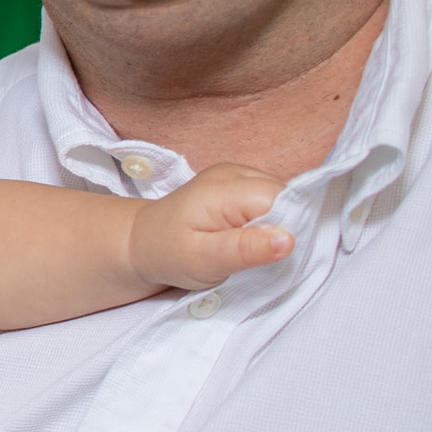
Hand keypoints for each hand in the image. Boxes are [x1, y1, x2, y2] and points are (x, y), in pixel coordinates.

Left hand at [128, 163, 293, 289]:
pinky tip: (247, 236)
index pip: (284, 200)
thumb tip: (289, 240)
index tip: (270, 254)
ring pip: (282, 198)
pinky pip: (271, 201)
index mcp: (225, 188)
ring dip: (276, 225)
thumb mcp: (203, 260)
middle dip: (283, 227)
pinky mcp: (240, 184)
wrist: (141, 240)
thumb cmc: (167, 252)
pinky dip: (267, 221)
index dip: (289, 228)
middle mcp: (235, 172)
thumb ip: (244, 249)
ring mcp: (237, 174)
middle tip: (255, 254)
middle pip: (286, 196)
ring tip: (246, 246)